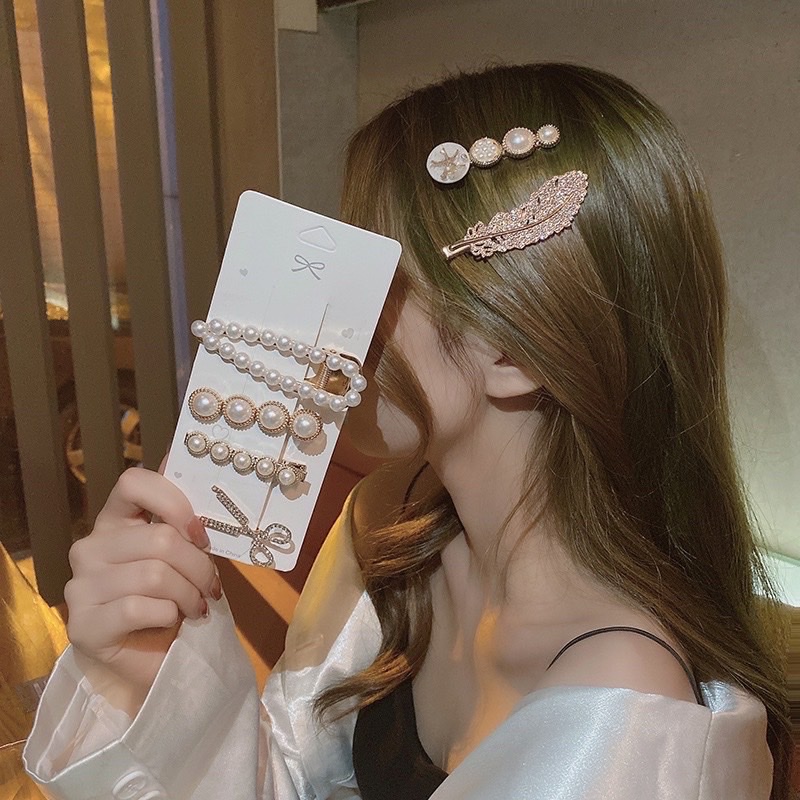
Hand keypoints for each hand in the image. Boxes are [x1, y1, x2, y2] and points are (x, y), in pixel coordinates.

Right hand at [63, 465, 220, 711]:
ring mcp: (80, 586)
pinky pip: (138, 608)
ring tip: (196, 607)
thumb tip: (201, 479)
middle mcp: (90, 548)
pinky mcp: (83, 625)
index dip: (173, 502)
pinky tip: (172, 622)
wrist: (159, 661)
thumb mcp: (185, 557)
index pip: (133, 482)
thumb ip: (185, 525)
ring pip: (154, 574)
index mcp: (115, 522)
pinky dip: (169, 615)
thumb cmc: (173, 601)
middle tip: (211, 587)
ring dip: (189, 594)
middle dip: (198, 565)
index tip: (200, 533)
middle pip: (158, 538)